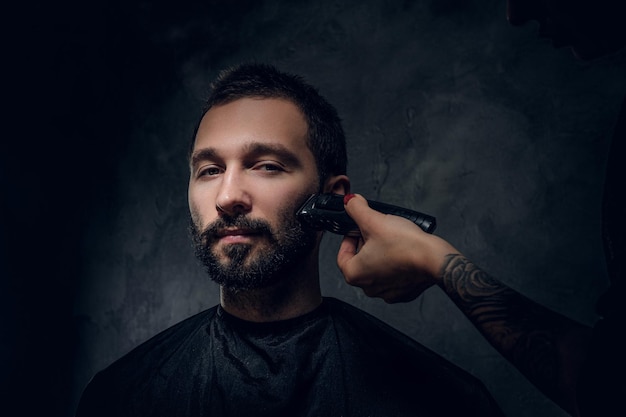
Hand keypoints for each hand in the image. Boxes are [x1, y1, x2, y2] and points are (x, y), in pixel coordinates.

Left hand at [336, 194, 459, 302]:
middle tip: (375, 231)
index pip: (342, 255)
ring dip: (380, 255)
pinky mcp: (404, 293)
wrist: (434, 258)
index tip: (356, 230)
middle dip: (365, 245)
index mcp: (355, 274)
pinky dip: (395, 265)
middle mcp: (369, 288)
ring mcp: (387, 293)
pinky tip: (402, 252)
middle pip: (360, 262)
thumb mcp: (374, 220)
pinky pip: (393, 277)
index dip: (348, 239)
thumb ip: (356, 209)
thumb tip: (350, 202)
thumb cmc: (404, 244)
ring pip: (376, 270)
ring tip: (390, 240)